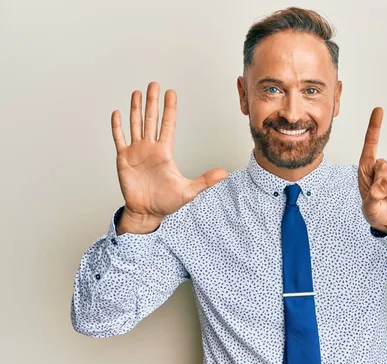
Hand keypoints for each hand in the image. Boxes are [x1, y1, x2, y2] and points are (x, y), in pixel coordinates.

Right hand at [111, 82, 227, 223]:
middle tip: (154, 84)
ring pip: (136, 125)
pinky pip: (120, 139)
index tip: (171, 93)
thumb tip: (224, 173)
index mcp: (165, 152)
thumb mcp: (189, 191)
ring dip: (136, 109)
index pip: (168, 125)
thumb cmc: (166, 202)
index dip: (169, 109)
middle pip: (151, 119)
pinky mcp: (124, 159)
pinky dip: (117, 127)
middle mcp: (150, 148)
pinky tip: (117, 113)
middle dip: (153, 102)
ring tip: (137, 93)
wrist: (147, 212)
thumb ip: (206, 181)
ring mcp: (136, 152)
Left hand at [358, 107, 386, 233]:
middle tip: (380, 194)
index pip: (371, 144)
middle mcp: (379, 167)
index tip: (379, 110)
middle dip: (383, 181)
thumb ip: (375, 195)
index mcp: (366, 168)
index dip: (375, 127)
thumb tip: (384, 185)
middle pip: (384, 164)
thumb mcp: (369, 205)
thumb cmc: (374, 210)